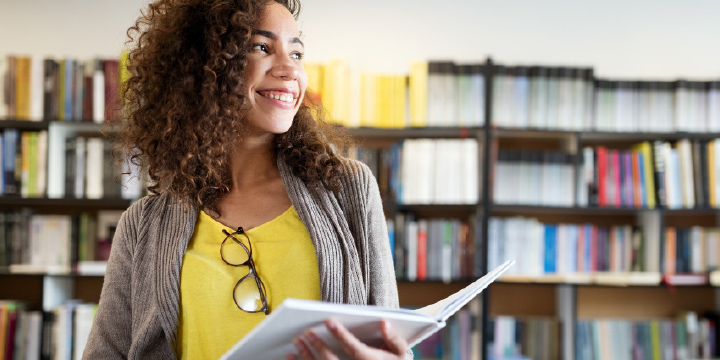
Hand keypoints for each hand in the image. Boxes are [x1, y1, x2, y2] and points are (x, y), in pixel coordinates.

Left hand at [286, 319, 407, 359]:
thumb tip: (383, 323)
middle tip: (305, 332)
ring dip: (305, 357)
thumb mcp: (401, 353)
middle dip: (317, 346)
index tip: (328, 321)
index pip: (353, 348)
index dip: (341, 335)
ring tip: (296, 342)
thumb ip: (394, 338)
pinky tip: (291, 357)